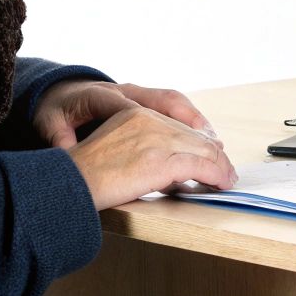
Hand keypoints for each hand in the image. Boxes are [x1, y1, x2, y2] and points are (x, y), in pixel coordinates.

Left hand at [33, 79, 215, 149]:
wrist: (60, 91)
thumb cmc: (57, 110)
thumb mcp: (48, 123)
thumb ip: (57, 138)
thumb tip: (65, 152)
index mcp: (99, 95)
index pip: (125, 104)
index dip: (147, 119)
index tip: (166, 140)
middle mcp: (124, 90)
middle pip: (161, 98)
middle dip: (187, 120)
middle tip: (208, 143)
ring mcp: (138, 93)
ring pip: (173, 101)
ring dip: (195, 121)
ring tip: (214, 143)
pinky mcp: (144, 100)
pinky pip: (174, 105)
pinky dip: (191, 121)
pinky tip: (205, 139)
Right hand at [68, 105, 236, 209]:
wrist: (68, 183)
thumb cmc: (85, 175)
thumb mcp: (116, 149)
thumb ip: (143, 148)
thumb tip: (172, 172)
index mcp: (135, 113)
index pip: (178, 123)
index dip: (199, 140)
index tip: (210, 154)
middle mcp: (148, 119)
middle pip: (194, 134)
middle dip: (213, 154)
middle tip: (225, 170)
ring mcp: (155, 138)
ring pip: (203, 148)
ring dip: (219, 166)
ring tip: (227, 179)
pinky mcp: (161, 160)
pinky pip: (201, 165)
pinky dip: (217, 175)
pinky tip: (222, 183)